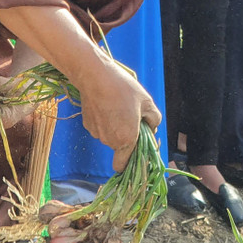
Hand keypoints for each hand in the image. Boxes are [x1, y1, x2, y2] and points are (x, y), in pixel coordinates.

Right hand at [76, 54, 160, 170]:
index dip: (131, 161)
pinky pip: (101, 128)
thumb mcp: (147, 101)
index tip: (137, 148)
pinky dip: (105, 121)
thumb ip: (154, 119)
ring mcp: (96, 133)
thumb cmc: (122, 88)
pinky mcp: (87, 124)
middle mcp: (109, 140)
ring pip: (110, 136)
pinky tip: (107, 104)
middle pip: (120, 147)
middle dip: (127, 136)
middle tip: (132, 116)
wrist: (94, 76)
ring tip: (119, 106)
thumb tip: (152, 128)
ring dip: (116, 127)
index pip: (123, 166)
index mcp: (126, 139)